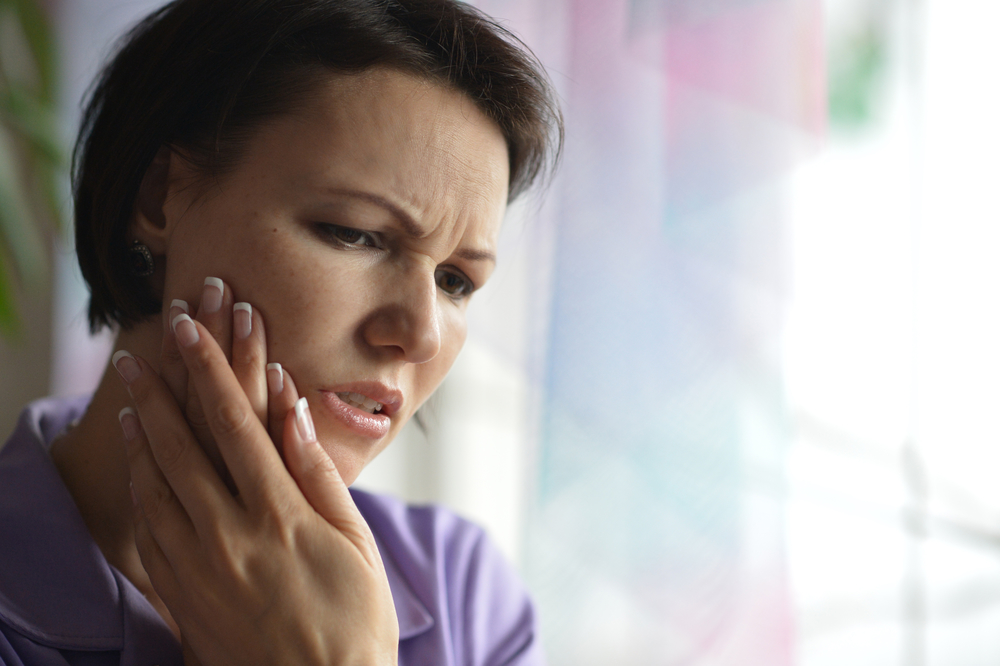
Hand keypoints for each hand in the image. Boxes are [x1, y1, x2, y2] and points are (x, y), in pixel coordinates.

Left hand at [115, 312, 398, 664]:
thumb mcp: (354, 543)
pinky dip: (139, 487)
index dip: (211, 368)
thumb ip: (318, 473)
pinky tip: (138, 466)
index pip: (233, 423)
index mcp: (278, 515)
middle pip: (181, 445)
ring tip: (131, 394)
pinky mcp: (181, 596)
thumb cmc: (354, 621)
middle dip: (161, 388)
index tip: (193, 328)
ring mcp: (196, 568)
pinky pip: (148, 530)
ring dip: (141, 433)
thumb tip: (292, 408)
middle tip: (141, 347)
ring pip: (154, 484)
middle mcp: (227, 535)